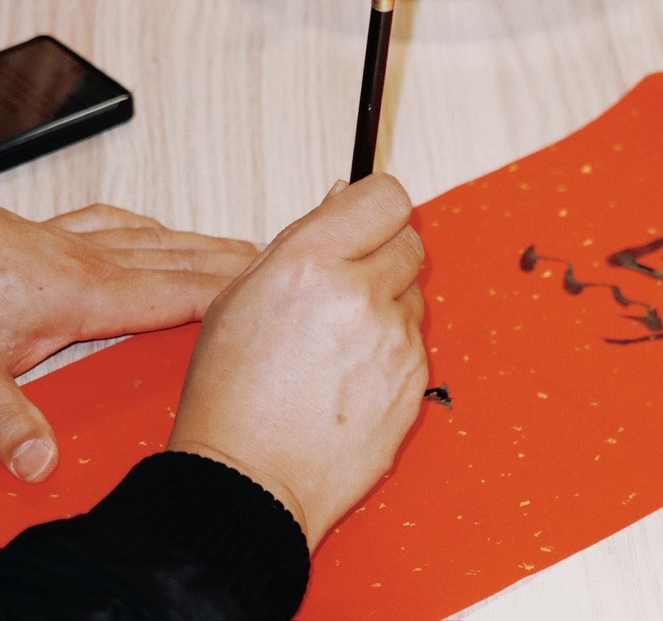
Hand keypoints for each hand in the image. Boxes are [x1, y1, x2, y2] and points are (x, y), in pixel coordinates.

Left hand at [0, 205, 257, 482]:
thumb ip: (7, 421)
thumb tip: (41, 462)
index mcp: (81, 294)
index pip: (182, 292)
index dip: (234, 292)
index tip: (275, 291)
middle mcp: (80, 261)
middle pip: (179, 257)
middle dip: (232, 261)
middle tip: (276, 262)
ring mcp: (60, 241)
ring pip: (152, 237)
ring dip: (198, 243)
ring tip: (233, 248)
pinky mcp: (35, 234)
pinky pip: (108, 223)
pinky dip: (142, 227)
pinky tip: (148, 229)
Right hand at [168, 174, 427, 550]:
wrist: (250, 480)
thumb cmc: (232, 396)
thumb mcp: (241, 296)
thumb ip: (301, 239)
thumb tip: (344, 198)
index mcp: (310, 263)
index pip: (384, 196)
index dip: (376, 203)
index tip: (368, 214)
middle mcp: (359, 295)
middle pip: (409, 240)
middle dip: (383, 252)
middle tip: (349, 281)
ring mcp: (394, 340)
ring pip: (414, 293)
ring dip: (388, 303)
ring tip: (340, 341)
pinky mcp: (416, 379)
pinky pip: (416, 342)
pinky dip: (393, 349)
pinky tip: (353, 374)